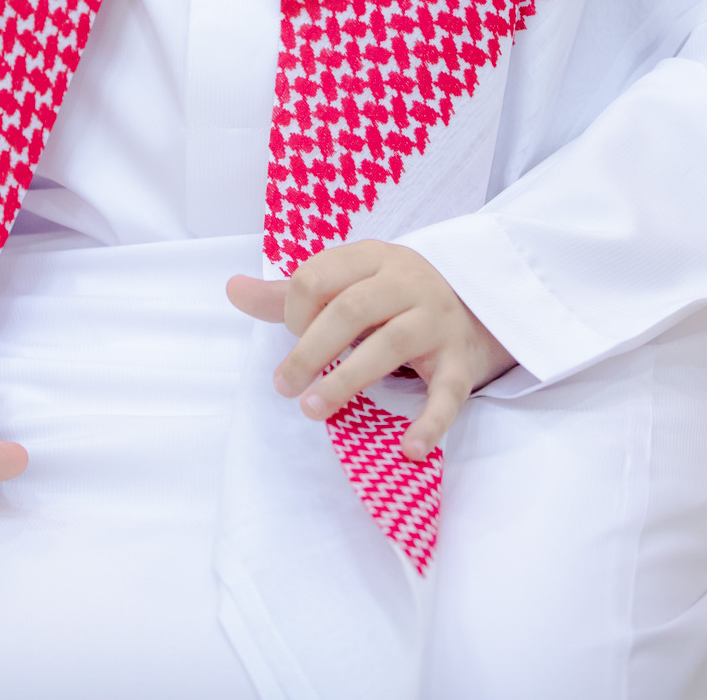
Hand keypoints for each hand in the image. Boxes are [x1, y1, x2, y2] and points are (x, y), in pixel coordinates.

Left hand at [227, 241, 513, 461]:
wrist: (475, 305)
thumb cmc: (391, 297)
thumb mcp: (346, 284)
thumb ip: (289, 293)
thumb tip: (231, 288)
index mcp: (373, 257)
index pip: (318, 276)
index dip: (295, 312)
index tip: (292, 338)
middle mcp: (407, 281)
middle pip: (351, 310)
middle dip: (310, 350)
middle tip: (284, 387)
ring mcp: (438, 319)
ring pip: (392, 345)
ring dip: (349, 381)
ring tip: (315, 411)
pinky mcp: (461, 360)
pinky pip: (449, 392)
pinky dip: (430, 421)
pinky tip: (408, 449)